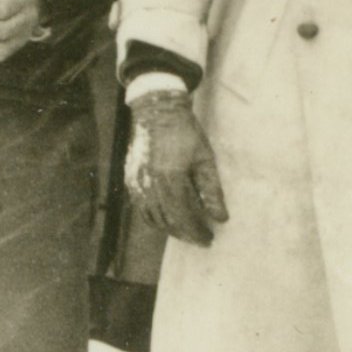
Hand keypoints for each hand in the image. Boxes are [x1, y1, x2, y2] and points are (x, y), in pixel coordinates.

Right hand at [128, 89, 229, 245]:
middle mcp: (150, 184)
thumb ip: (212, 191)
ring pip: (153, 218)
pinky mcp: (130, 179)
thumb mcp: (205, 160)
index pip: (184, 217)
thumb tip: (221, 218)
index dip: (196, 232)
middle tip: (201, 239)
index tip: (209, 238)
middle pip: (168, 221)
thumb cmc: (185, 133)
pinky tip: (169, 218)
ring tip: (187, 231)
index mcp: (170, 178)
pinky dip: (156, 218)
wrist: (158, 112)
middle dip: (186, 234)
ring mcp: (137, 182)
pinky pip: (142, 208)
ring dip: (171, 229)